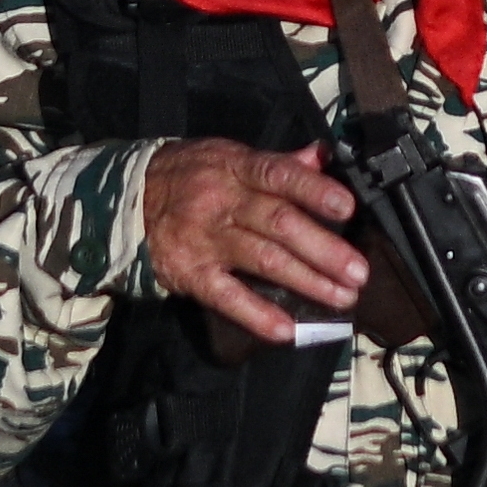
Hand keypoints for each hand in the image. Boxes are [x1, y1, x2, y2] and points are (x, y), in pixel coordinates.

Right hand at [141, 135, 373, 343]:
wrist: (127, 200)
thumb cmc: (192, 176)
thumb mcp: (230, 158)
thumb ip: (278, 163)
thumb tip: (323, 156)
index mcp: (237, 168)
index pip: (280, 176)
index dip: (314, 191)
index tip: (348, 208)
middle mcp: (222, 201)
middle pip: (279, 224)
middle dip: (324, 250)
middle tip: (358, 272)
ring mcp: (205, 239)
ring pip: (262, 260)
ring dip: (306, 281)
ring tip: (342, 297)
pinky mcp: (191, 273)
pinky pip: (227, 296)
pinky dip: (257, 314)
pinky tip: (288, 330)